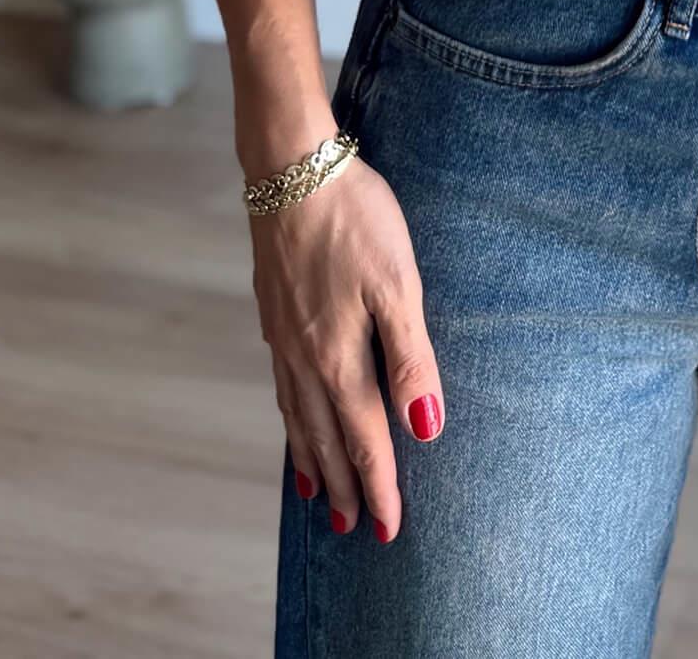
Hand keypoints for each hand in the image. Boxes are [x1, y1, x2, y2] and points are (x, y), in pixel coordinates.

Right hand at [250, 154, 445, 544]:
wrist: (291, 166)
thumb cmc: (353, 219)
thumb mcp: (398, 284)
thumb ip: (411, 357)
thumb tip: (424, 428)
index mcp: (339, 358)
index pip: (366, 440)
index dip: (380, 487)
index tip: (389, 530)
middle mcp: (305, 358)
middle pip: (326, 439)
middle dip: (344, 486)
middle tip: (353, 529)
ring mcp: (283, 337)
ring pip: (298, 417)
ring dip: (311, 459)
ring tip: (316, 493)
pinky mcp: (273, 312)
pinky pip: (282, 386)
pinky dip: (290, 417)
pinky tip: (293, 413)